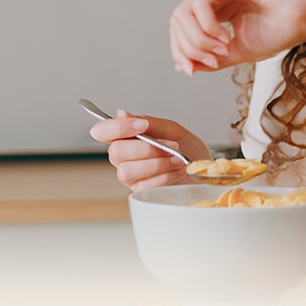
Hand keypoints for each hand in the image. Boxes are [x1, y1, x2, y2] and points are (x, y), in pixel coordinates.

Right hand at [89, 110, 212, 190]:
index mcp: (126, 137)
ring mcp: (130, 176)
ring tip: (177, 159)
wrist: (204, 170)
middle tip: (172, 146)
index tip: (142, 125)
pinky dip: (165, 176)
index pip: (102, 131)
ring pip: (128, 170)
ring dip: (157, 163)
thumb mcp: (173, 129)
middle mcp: (123, 157)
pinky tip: (178, 170)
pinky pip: (145, 185)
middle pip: (116, 152)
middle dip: (147, 148)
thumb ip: (149, 122)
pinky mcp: (141, 192)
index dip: (117, 127)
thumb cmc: (187, 149)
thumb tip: (121, 113)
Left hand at [169, 0, 305, 74]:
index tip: (193, 71)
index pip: (181, 30)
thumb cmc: (281, 29)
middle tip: (213, 61)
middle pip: (177, 21)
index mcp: (215, 11)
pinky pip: (199, 3)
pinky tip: (225, 37)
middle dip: (188, 48)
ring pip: (183, 13)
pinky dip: (207, 26)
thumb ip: (210, 58)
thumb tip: (184, 66)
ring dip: (198, 39)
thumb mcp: (238, 52)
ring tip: (222, 50)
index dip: (181, 52)